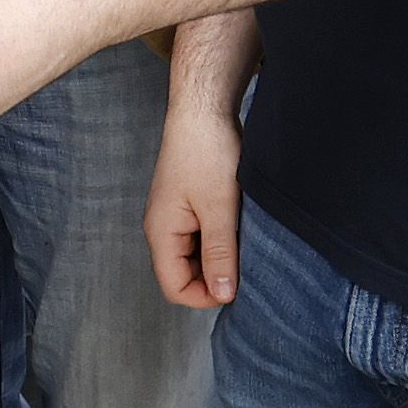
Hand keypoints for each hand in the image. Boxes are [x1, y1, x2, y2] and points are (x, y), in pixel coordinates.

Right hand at [146, 103, 244, 309]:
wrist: (203, 110)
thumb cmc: (206, 153)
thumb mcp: (219, 209)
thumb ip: (219, 254)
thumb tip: (223, 295)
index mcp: (161, 232)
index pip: (175, 288)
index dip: (206, 296)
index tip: (239, 286)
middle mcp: (163, 228)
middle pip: (184, 275)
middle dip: (215, 277)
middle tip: (247, 262)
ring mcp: (175, 217)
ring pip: (196, 257)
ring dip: (220, 257)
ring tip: (244, 240)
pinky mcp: (189, 206)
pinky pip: (202, 238)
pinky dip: (221, 240)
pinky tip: (240, 226)